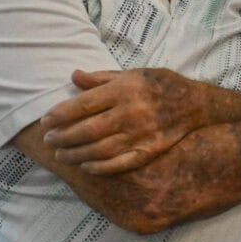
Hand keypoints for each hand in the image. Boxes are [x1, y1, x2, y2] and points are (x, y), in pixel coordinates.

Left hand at [41, 68, 209, 172]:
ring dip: (75, 154)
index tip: (45, 122)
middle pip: (86, 130)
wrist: (195, 104)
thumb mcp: (131, 73)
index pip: (82, 105)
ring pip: (98, 150)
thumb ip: (101, 78)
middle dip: (62, 137)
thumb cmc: (159, 85)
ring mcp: (140, 134)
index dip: (59, 115)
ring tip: (61, 155)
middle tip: (49, 141)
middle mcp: (130, 112)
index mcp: (123, 90)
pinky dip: (99, 168)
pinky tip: (85, 166)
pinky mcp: (149, 150)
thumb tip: (74, 76)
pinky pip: (118, 164)